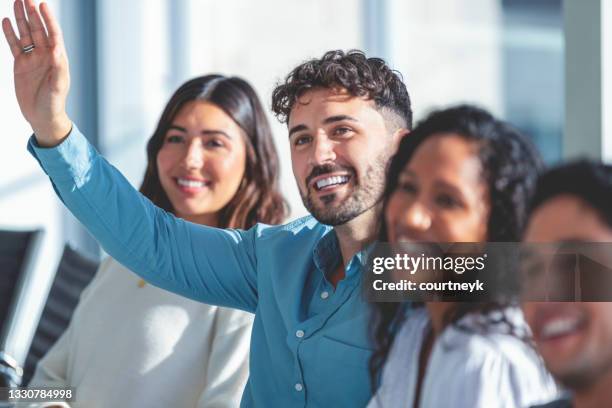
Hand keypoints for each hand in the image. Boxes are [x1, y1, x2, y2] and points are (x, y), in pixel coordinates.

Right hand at [2, 0, 71, 146]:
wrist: (42, 117)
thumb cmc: (54, 104)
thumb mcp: (58, 87)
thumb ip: (59, 68)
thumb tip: (56, 50)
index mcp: (57, 59)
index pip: (53, 34)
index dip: (48, 19)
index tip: (43, 4)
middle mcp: (45, 56)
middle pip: (38, 29)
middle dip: (32, 13)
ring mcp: (32, 59)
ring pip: (26, 34)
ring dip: (21, 19)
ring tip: (16, 2)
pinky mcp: (21, 64)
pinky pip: (14, 45)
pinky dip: (10, 33)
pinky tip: (5, 21)